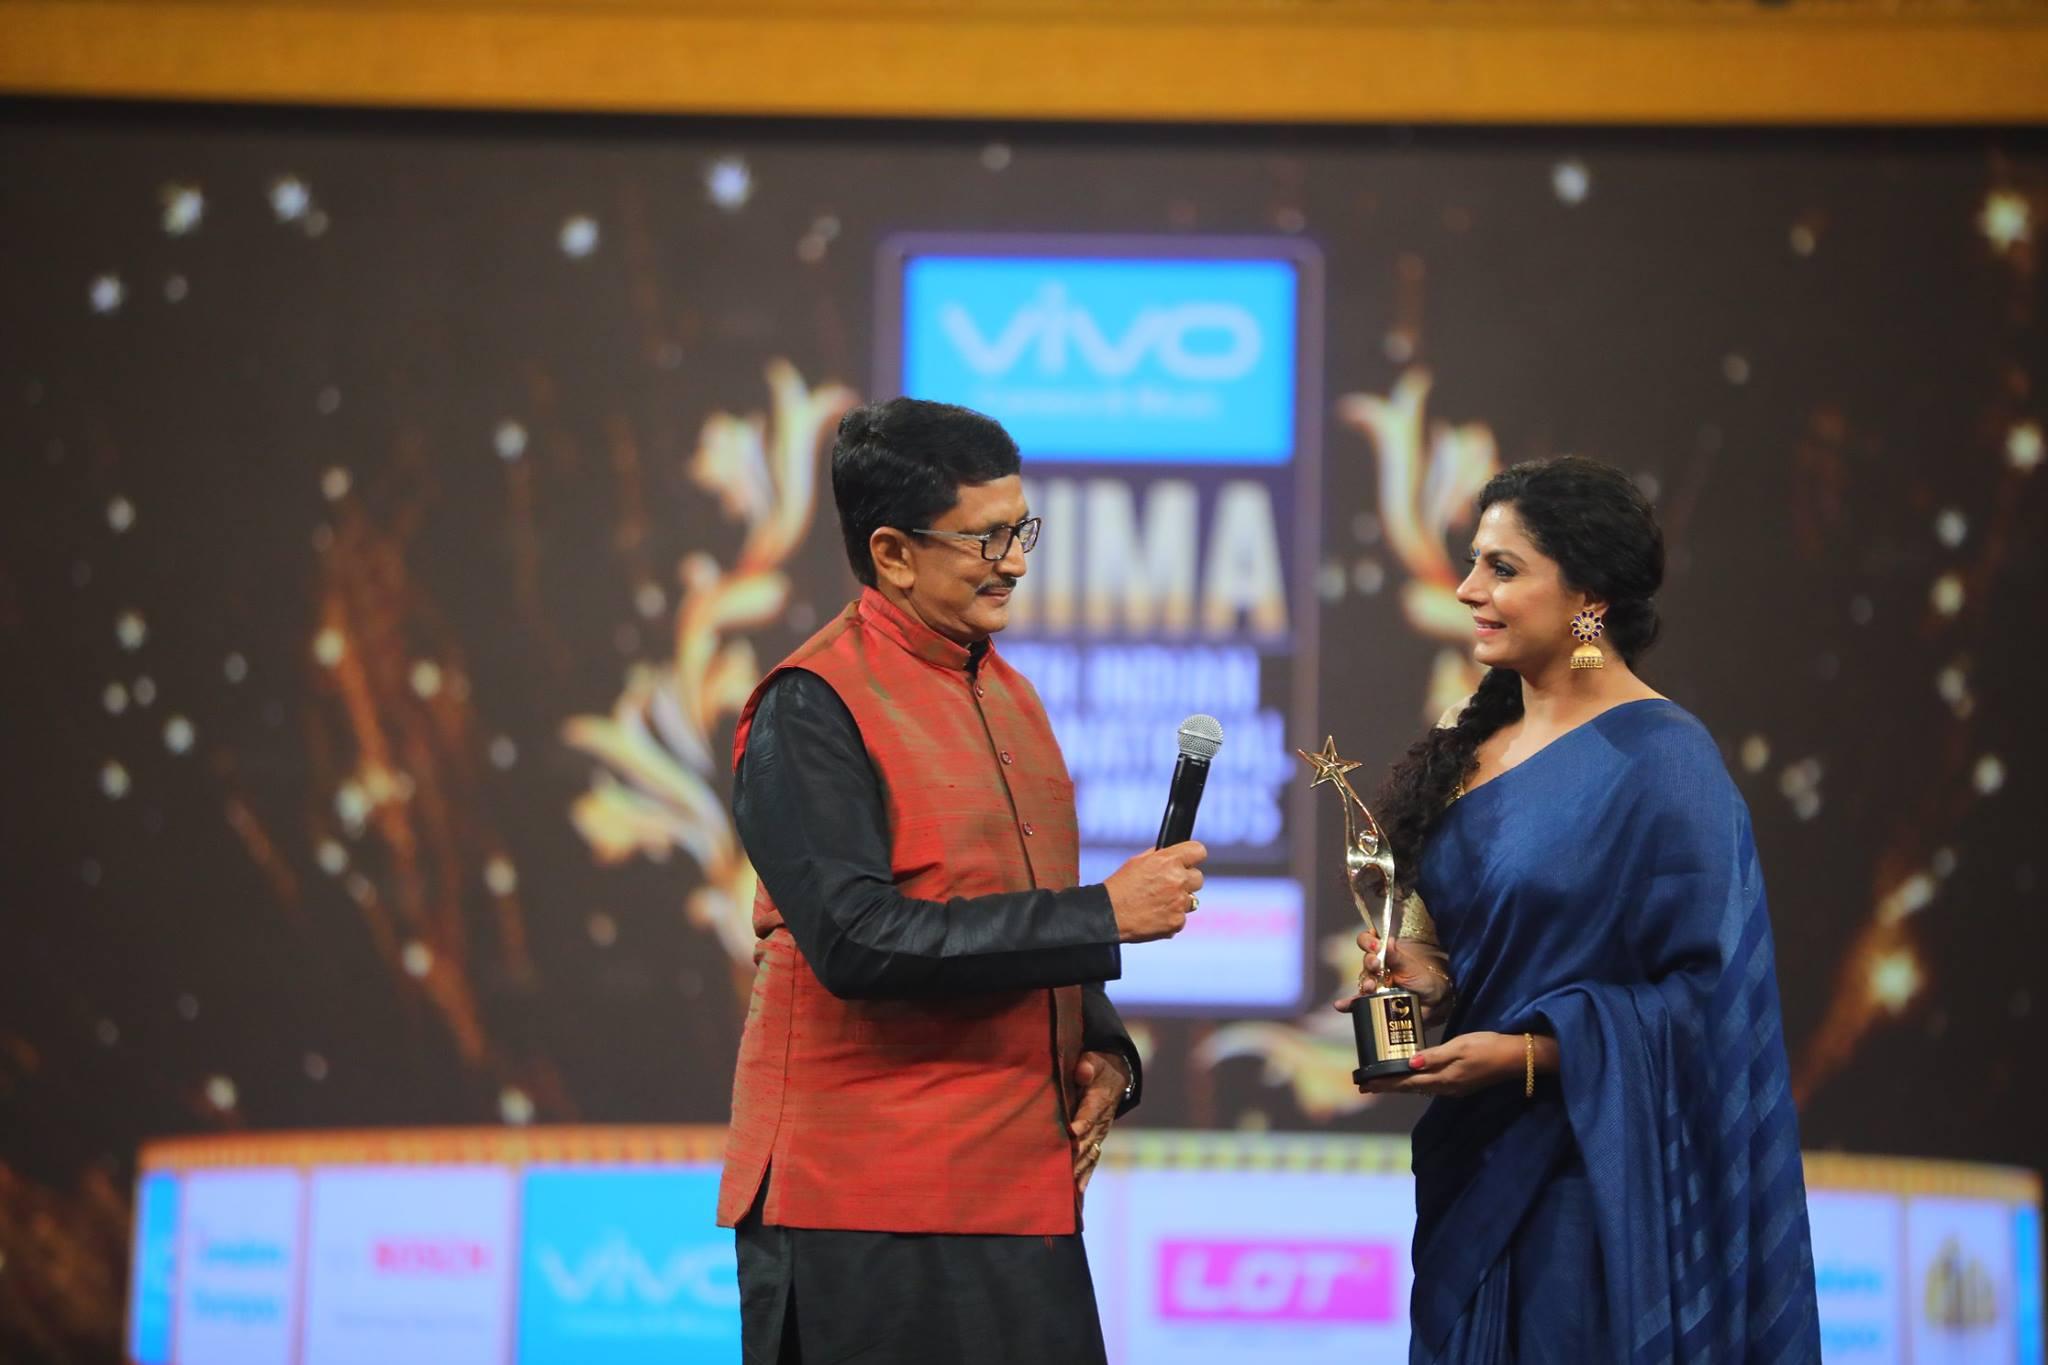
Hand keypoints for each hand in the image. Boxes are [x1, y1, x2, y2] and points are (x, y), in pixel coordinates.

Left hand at [1069, 1050, 1128, 1189]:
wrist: (1117, 1078)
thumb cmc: (1098, 1067)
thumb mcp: (1094, 1061)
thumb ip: (1087, 1066)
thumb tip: (1082, 1071)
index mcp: (1099, 1100)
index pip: (1089, 1113)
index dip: (1081, 1123)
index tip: (1071, 1133)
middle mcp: (1101, 1121)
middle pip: (1089, 1138)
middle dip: (1077, 1152)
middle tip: (1064, 1165)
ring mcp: (1100, 1134)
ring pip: (1090, 1153)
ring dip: (1080, 1168)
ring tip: (1069, 1184)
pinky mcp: (1097, 1142)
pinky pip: (1092, 1160)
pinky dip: (1085, 1175)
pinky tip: (1077, 1191)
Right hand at [1104, 841, 1206, 943]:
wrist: (1109, 915)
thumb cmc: (1120, 887)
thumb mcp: (1137, 861)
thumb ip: (1160, 856)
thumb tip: (1175, 853)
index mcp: (1168, 861)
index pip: (1199, 851)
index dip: (1193, 856)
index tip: (1189, 862)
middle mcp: (1177, 880)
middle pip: (1198, 878)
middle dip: (1186, 881)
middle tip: (1168, 886)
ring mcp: (1179, 902)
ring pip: (1192, 900)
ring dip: (1180, 901)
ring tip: (1159, 903)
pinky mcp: (1177, 922)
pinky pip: (1182, 918)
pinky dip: (1172, 918)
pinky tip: (1156, 916)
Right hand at [1333, 931, 1451, 1015]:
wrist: (1432, 1002)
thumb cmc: (1422, 979)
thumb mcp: (1411, 966)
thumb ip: (1397, 955)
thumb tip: (1388, 940)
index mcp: (1384, 954)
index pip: (1369, 942)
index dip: (1368, 941)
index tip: (1376, 944)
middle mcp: (1376, 968)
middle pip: (1365, 961)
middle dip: (1369, 962)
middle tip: (1376, 965)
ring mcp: (1374, 985)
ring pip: (1363, 981)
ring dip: (1364, 983)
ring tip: (1370, 988)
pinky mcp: (1373, 1002)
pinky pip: (1357, 1003)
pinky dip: (1348, 1004)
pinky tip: (1341, 1005)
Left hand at [1357, 1031, 1522, 1097]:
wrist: (1516, 1058)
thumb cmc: (1488, 1047)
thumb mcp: (1460, 1046)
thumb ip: (1434, 1056)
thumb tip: (1409, 1064)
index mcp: (1443, 1078)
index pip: (1406, 1082)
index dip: (1384, 1083)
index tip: (1364, 1084)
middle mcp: (1446, 1087)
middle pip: (1410, 1087)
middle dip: (1387, 1086)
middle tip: (1365, 1086)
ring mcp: (1454, 1087)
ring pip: (1419, 1087)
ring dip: (1399, 1085)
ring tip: (1382, 1082)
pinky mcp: (1460, 1083)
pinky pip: (1430, 1085)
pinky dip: (1415, 1082)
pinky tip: (1410, 1077)